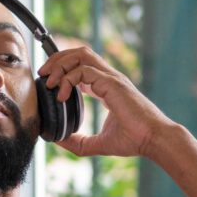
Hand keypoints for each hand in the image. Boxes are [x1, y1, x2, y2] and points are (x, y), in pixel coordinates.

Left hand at [37, 46, 172, 158]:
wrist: (153, 140)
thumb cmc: (134, 140)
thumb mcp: (98, 143)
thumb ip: (78, 141)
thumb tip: (57, 140)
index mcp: (107, 87)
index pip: (82, 67)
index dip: (63, 69)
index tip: (49, 82)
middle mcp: (109, 78)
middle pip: (79, 53)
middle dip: (57, 60)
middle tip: (43, 75)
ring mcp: (111, 78)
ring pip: (81, 55)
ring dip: (61, 64)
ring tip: (49, 82)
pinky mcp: (112, 83)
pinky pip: (84, 70)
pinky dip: (68, 79)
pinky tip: (62, 96)